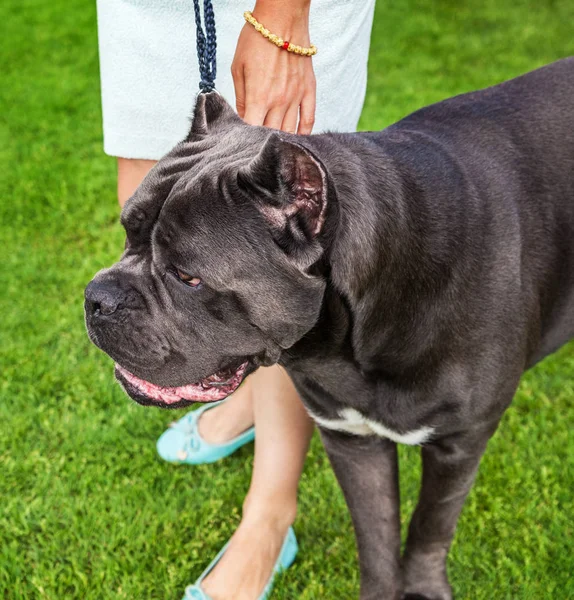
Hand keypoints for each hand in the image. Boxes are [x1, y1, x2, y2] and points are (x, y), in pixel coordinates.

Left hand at [231, 1, 315, 133]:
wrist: (282, 18)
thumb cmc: (255, 40)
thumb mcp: (238, 68)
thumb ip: (240, 98)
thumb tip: (242, 119)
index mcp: (259, 97)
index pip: (252, 130)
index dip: (246, 140)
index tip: (242, 142)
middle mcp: (279, 101)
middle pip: (271, 134)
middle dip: (262, 142)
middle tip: (256, 145)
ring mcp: (296, 97)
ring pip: (289, 132)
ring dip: (281, 140)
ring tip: (273, 145)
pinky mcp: (308, 91)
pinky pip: (308, 120)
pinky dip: (303, 133)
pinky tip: (296, 138)